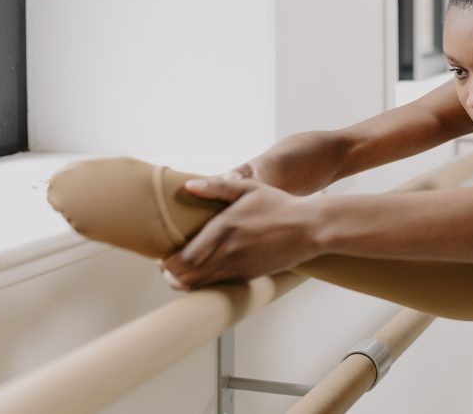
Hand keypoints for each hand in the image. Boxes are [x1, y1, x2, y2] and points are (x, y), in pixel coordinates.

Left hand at [160, 175, 321, 288]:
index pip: (184, 258)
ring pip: (202, 286)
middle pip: (187, 277)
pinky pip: (220, 286)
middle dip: (172, 276)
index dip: (167, 264)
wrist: (309, 227)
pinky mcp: (250, 275)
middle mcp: (229, 251)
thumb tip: (189, 185)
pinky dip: (207, 284)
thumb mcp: (248, 188)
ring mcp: (240, 266)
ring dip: (187, 283)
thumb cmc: (279, 205)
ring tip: (181, 274)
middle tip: (167, 269)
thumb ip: (217, 186)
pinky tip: (205, 274)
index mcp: (224, 228)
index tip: (162, 259)